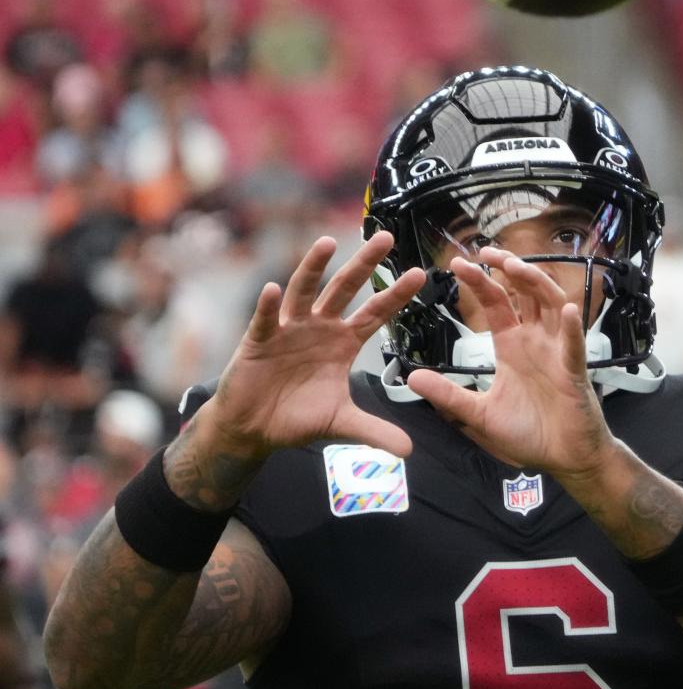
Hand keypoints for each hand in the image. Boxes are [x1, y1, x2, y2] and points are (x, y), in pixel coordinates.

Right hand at [203, 232, 424, 458]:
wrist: (255, 430)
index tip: (420, 274)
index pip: (375, 313)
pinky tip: (273, 290)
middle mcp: (319, 328)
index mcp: (342, 343)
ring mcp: (288, 329)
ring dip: (314, 267)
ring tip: (328, 243)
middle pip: (345, 289)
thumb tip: (410, 451)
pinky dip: (269, 305)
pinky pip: (265, 320)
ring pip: (304, 292)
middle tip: (386, 237)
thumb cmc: (297, 418)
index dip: (396, 294)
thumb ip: (375, 432)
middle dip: (365, 264)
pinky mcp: (259, 340)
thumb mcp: (342, 424)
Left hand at [406, 249, 614, 476]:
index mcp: (513, 346)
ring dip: (536, 284)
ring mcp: (557, 353)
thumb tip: (412, 378)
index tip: (459, 265)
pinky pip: (575, 346)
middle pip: (524, 292)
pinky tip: (568, 310)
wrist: (562, 460)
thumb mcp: (478, 415)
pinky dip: (573, 327)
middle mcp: (536, 341)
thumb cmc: (527, 435)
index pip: (496, 303)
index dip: (481, 282)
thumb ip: (448, 396)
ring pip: (552, 306)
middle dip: (508, 268)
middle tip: (487, 252)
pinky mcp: (575, 373)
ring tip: (516, 268)